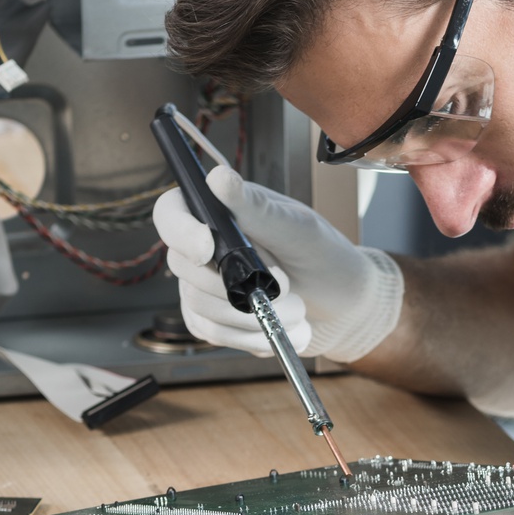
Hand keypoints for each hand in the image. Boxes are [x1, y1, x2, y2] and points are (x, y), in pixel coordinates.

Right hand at [152, 163, 402, 360]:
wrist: (343, 306)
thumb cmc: (323, 257)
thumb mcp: (297, 228)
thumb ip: (256, 208)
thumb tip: (217, 177)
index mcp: (219, 212)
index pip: (170, 214)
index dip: (180, 232)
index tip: (208, 250)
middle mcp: (204, 247)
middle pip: (182, 266)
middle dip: (238, 285)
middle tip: (288, 287)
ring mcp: (203, 287)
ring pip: (199, 306)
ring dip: (253, 316)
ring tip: (297, 311)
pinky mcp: (213, 321)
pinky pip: (212, 334)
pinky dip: (250, 338)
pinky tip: (281, 331)